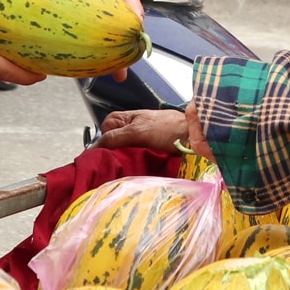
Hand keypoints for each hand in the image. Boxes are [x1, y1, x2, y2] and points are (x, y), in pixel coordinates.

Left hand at [57, 0, 140, 78]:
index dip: (134, 8)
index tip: (137, 20)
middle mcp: (105, 4)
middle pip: (122, 24)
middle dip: (129, 43)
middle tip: (132, 56)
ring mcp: (95, 21)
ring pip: (110, 41)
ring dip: (116, 58)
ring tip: (119, 75)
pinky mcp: (82, 32)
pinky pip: (92, 47)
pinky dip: (95, 60)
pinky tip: (93, 72)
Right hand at [98, 106, 212, 157]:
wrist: (193, 137)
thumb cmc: (168, 128)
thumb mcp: (137, 131)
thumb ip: (115, 137)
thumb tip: (96, 147)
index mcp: (126, 119)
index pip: (105, 129)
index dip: (104, 140)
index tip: (103, 154)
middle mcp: (132, 130)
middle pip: (113, 143)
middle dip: (113, 153)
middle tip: (116, 163)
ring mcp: (140, 142)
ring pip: (123, 153)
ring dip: (124, 161)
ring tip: (126, 168)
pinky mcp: (148, 154)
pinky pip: (134, 160)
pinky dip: (134, 165)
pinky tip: (135, 171)